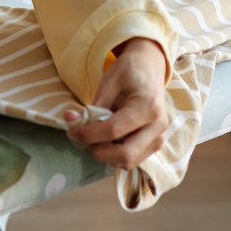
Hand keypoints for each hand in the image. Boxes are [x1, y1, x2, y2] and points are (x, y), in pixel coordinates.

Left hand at [64, 38, 169, 169]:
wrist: (150, 67)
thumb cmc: (129, 72)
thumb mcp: (109, 83)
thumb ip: (93, 107)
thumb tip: (71, 121)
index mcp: (148, 108)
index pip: (113, 131)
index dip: (88, 134)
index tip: (71, 130)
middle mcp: (158, 128)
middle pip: (124, 156)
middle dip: (98, 150)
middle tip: (83, 136)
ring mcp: (159, 139)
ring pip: (128, 163)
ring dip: (106, 154)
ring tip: (95, 134)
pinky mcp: (155, 145)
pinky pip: (132, 159)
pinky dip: (115, 153)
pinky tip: (107, 138)